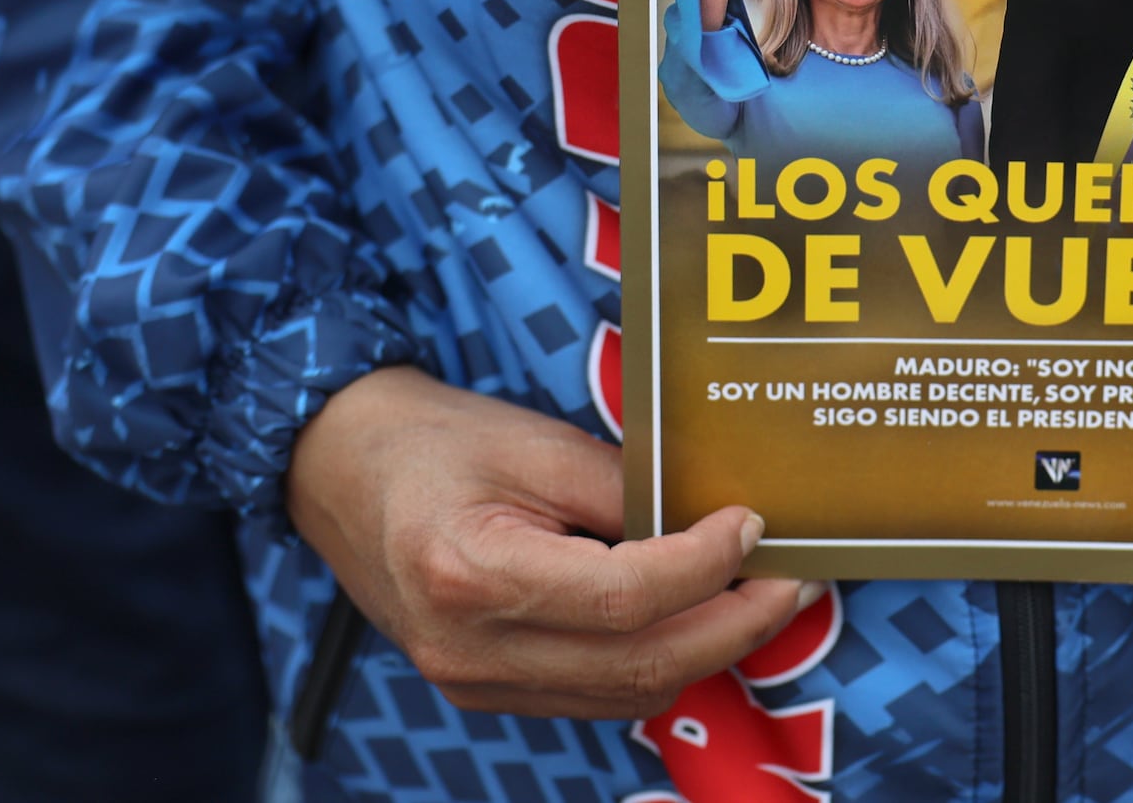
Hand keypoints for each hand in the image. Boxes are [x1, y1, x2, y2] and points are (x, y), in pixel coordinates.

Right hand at [287, 367, 817, 718]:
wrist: (337, 468)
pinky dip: (658, 662)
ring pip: (624, 693)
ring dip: (708, 651)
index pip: (626, 597)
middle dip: (735, 625)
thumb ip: (624, 487)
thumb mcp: (533, 441)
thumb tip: (712, 518)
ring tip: (765, 598)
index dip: (707, 566)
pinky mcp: (484, 687)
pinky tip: (700, 619)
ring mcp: (474, 681)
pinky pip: (594, 694)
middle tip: (796, 579)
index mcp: (474, 574)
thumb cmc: (432, 439)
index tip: (755, 525)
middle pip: (638, 665)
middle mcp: (471, 649)